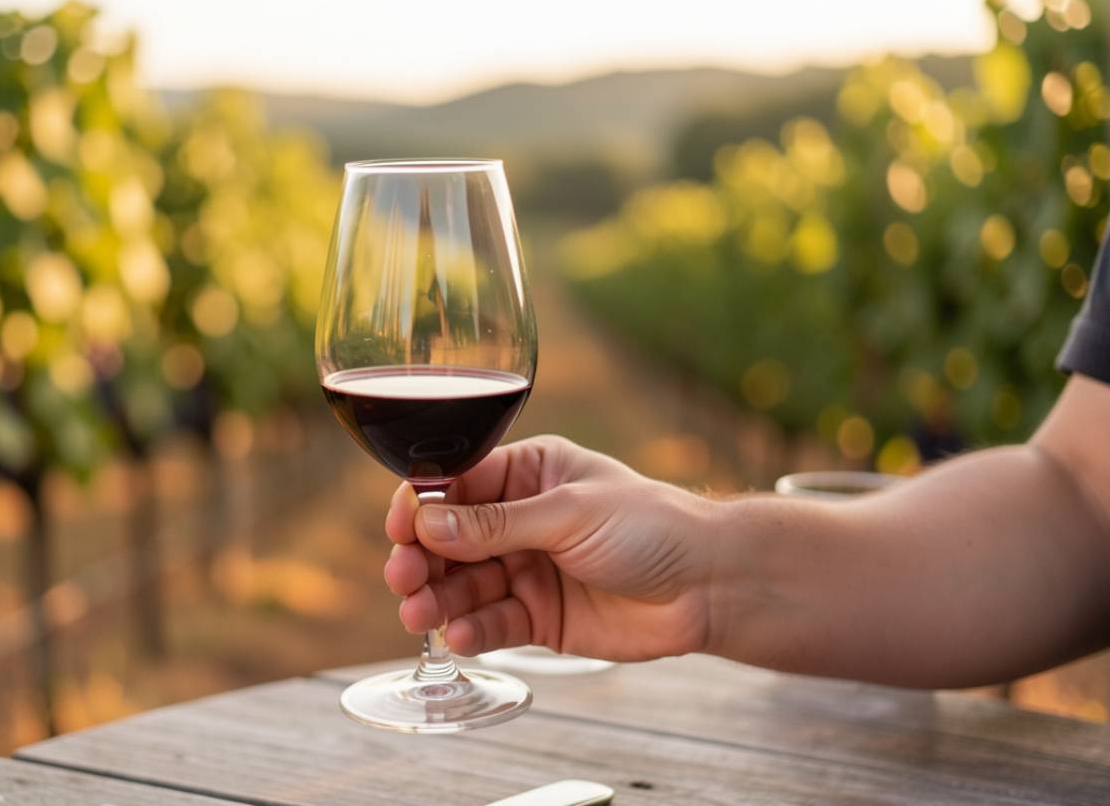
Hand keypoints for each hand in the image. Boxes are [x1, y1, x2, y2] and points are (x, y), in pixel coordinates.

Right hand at [383, 435, 714, 661]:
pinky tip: (459, 636)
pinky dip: (471, 630)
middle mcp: (519, 521)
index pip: (456, 486)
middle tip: (403, 579)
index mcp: (528, 473)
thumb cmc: (652, 527)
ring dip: (437, 599)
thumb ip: (497, 524)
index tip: (399, 529)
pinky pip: (492, 623)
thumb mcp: (569, 514)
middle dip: (421, 559)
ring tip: (418, 616)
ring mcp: (527, 570)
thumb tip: (428, 523)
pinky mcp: (539, 617)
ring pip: (464, 585)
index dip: (422, 507)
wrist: (710, 586)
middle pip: (450, 540)